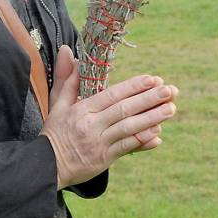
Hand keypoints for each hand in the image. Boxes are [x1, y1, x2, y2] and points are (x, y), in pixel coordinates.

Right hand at [40, 45, 178, 189]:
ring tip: (171, 108)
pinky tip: (158, 135)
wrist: (46, 166)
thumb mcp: (56, 103)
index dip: (133, 87)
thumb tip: (68, 51)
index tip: (152, 79)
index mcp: (81, 110)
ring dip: (152, 118)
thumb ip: (67, 78)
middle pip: (124, 110)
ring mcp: (99, 144)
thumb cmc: (54, 132)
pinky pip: (127, 148)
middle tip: (170, 90)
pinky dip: (142, 141)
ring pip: (129, 129)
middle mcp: (92, 126)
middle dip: (149, 99)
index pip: (111, 96)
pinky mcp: (104, 160)